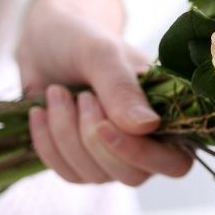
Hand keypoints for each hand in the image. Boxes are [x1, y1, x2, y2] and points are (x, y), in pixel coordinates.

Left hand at [15, 0, 191, 185]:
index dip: (140, 154)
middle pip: (132, 176)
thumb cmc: (79, 37)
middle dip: (93, 139)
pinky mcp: (79, 159)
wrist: (43, 37)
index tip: (103, 126)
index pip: (175, 161)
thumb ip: (122, 89)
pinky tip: (40, 112)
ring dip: (66, 135)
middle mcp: (146, 142)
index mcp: (168, 113)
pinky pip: (66, 172)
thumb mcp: (100, 53)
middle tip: (80, 95)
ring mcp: (112, 154)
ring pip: (94, 176)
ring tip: (57, 92)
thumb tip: (147, 127)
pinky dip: (47, 143)